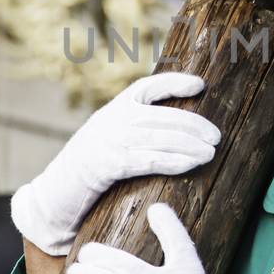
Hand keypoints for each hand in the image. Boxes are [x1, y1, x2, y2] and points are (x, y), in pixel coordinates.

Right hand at [12, 73, 219, 255]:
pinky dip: (173, 161)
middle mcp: (113, 119)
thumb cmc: (92, 166)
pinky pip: (148, 160)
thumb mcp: (112, 137)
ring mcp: (110, 140)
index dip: (174, 82)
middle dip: (193, 125)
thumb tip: (179, 128)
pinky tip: (191, 164)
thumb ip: (137, 127)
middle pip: (162, 116)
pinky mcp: (109, 164)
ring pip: (159, 138)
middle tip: (216, 136)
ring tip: (210, 152)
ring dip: (189, 145)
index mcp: (116, 108)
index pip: (148, 87)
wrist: (57, 191)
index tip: (200, 85)